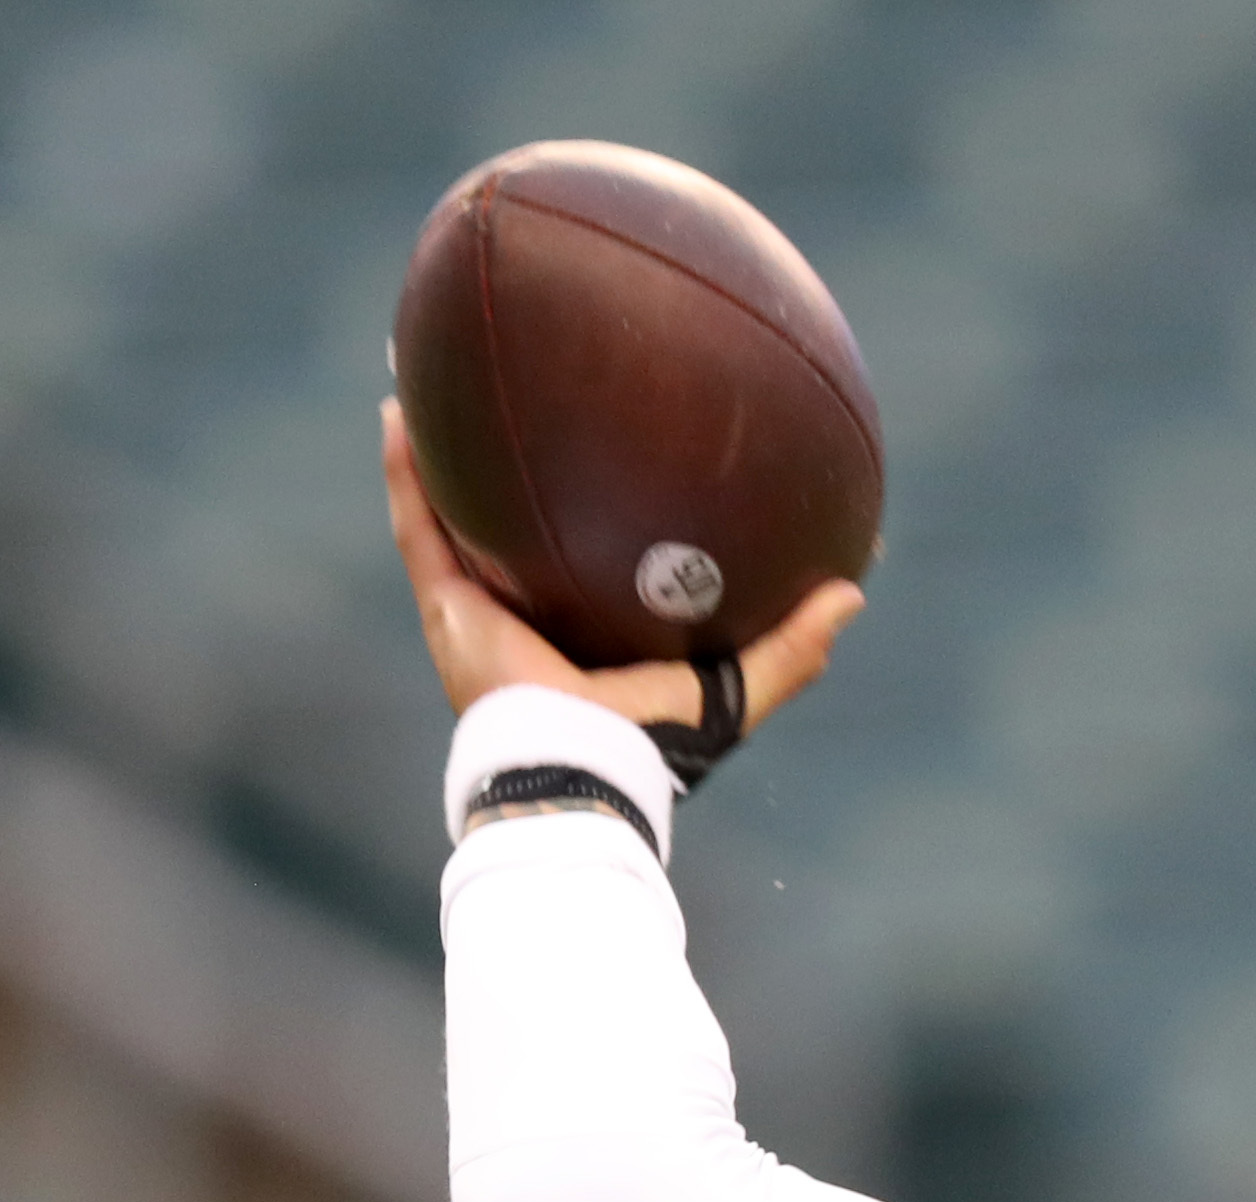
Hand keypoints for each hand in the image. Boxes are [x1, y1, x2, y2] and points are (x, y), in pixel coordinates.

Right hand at [383, 398, 864, 731]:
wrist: (577, 769)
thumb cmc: (653, 744)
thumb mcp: (734, 690)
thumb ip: (793, 647)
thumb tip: (854, 590)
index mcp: (590, 631)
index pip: (591, 556)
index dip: (601, 503)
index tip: (617, 444)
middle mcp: (530, 613)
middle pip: (518, 523)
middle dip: (516, 463)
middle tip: (531, 393)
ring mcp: (480, 607)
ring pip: (455, 513)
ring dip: (444, 450)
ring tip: (443, 377)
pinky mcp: (445, 605)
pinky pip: (417, 524)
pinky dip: (404, 470)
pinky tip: (400, 407)